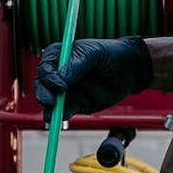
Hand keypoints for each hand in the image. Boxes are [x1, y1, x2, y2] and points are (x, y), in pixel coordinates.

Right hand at [35, 36, 152, 115]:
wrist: (130, 70)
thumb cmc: (111, 54)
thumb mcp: (94, 54)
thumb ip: (77, 65)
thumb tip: (61, 79)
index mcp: (59, 56)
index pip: (45, 67)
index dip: (48, 77)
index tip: (61, 86)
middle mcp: (59, 74)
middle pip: (42, 86)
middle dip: (44, 94)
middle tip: (51, 102)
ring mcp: (66, 90)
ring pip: (50, 101)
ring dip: (50, 108)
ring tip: (53, 116)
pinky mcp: (76, 104)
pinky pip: (65, 111)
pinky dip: (61, 116)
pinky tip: (62, 119)